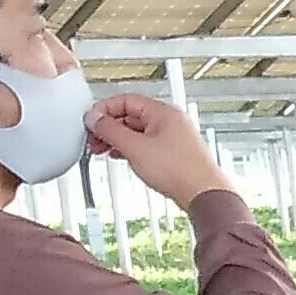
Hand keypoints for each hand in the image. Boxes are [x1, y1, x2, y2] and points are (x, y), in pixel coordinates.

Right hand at [86, 94, 232, 208]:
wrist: (204, 195)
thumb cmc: (180, 170)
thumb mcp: (135, 147)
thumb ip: (110, 130)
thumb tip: (95, 118)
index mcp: (163, 112)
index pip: (125, 99)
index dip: (104, 110)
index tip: (91, 122)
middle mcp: (170, 121)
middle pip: (130, 115)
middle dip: (109, 126)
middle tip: (94, 139)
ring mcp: (174, 137)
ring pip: (137, 131)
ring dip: (118, 139)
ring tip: (104, 150)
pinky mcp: (175, 153)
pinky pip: (146, 144)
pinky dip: (131, 148)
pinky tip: (122, 157)